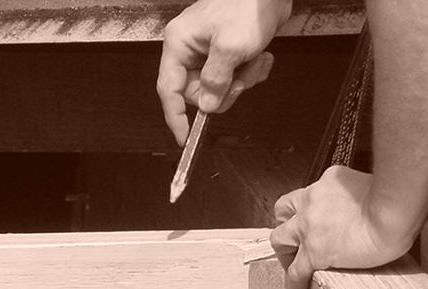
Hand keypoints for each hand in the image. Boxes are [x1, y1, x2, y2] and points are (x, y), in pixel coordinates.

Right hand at [157, 0, 291, 145]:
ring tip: (252, 61)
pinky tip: (259, 57)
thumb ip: (216, 81)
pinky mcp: (228, 55)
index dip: (175, 116)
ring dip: (242, 80)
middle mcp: (191, 50)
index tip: (184, 136)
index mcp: (180, 44)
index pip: (169, 89)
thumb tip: (207, 105)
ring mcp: (210, 53)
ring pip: (220, 89)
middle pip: (199, 94)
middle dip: (224, 91)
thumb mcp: (230, 48)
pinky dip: (251, 73)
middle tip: (239, 80)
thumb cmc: (246, 5)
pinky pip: (235, 79)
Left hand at [269, 166, 414, 288]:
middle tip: (297, 242)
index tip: (315, 220)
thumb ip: (362, 196)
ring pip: (280, 240)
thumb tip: (371, 208)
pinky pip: (296, 273)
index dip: (309, 208)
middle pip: (284, 209)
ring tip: (295, 269)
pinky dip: (295, 286)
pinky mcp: (314, 252)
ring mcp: (309, 226)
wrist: (394, 213)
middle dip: (287, 225)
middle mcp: (312, 200)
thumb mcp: (373, 185)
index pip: (311, 193)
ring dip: (285, 254)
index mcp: (330, 182)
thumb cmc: (396, 201)